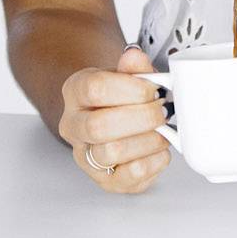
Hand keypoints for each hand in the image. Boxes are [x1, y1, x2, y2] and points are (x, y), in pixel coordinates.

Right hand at [58, 45, 173, 194]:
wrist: (114, 117)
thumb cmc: (122, 96)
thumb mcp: (128, 74)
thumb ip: (134, 66)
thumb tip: (135, 56)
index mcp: (75, 91)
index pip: (95, 89)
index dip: (132, 89)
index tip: (153, 89)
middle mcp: (73, 126)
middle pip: (99, 126)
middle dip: (142, 118)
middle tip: (162, 111)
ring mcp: (86, 156)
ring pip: (112, 152)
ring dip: (148, 140)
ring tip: (163, 130)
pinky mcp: (106, 181)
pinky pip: (130, 176)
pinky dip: (154, 161)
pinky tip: (159, 148)